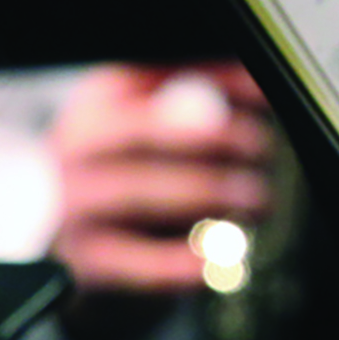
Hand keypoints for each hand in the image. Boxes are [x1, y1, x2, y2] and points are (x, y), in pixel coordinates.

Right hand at [49, 63, 273, 291]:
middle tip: (261, 148)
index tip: (263, 92)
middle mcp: (77, 148)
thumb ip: (196, 103)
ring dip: (207, 194)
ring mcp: (74, 205)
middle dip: (213, 138)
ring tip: (256, 198)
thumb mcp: (149, 129)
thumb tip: (258, 85)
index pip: (152, 77)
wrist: (75, 249)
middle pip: (143, 134)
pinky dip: (180, 262)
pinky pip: (136, 262)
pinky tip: (214, 260)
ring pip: (141, 194)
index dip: (213, 81)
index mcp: (97, 103)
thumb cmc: (132, 176)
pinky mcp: (84, 260)